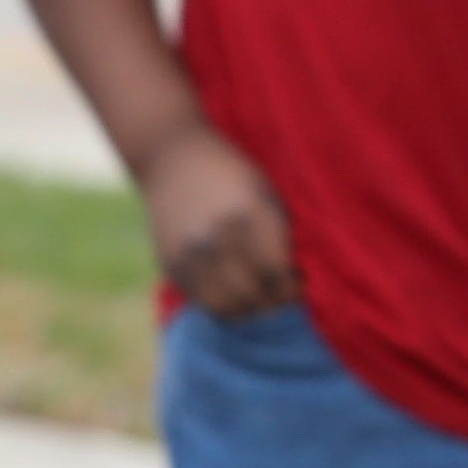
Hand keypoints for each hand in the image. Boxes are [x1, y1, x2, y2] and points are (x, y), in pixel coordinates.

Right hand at [136, 124, 296, 318]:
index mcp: (247, 216)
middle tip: (281, 296)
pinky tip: (234, 291)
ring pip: (226, 306)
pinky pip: (202, 301)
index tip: (297, 284)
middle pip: (252, 294)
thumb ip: (279, 236)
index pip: (276, 272)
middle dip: (273, 302)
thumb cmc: (232, 175)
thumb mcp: (266, 195)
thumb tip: (292, 282)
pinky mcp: (170, 263)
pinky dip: (223, 305)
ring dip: (248, 310)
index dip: (291, 288)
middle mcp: (215, 237)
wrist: (171, 157)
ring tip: (259, 298)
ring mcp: (188, 252)